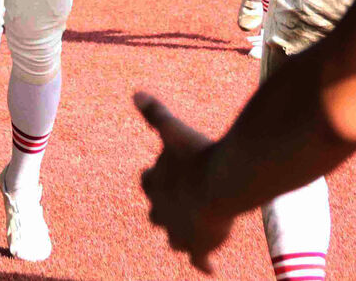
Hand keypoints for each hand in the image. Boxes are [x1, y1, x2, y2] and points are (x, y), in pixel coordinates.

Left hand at [136, 93, 230, 274]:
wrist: (220, 184)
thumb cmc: (197, 155)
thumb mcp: (173, 130)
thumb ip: (155, 114)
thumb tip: (135, 92)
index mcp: (154, 183)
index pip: (148, 183)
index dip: (154, 180)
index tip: (157, 177)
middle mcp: (161, 211)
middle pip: (157, 215)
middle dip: (163, 212)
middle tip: (175, 208)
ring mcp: (179, 232)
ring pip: (175, 239)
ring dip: (181, 237)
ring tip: (190, 238)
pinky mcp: (199, 247)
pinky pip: (199, 261)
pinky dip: (204, 264)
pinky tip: (210, 270)